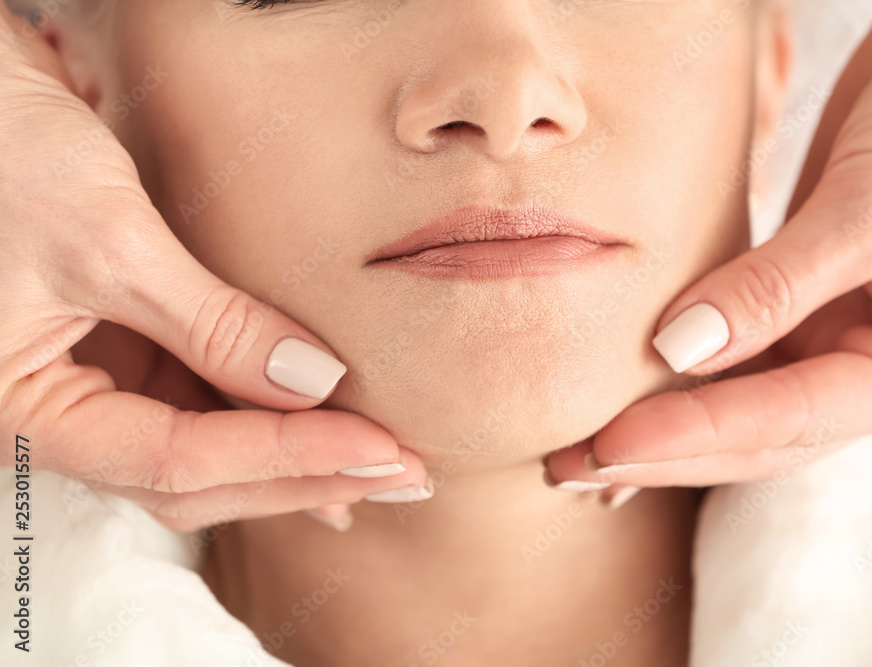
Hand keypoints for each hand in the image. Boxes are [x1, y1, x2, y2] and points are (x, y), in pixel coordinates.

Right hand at [0, 4, 424, 532]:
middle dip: (304, 476)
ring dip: (296, 454)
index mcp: (33, 414)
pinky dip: (270, 410)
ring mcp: (100, 382)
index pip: (178, 462)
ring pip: (210, 447)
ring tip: (382, 461)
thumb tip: (313, 383)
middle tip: (400, 475)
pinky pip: (208, 398)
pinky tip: (328, 422)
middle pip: (199, 477)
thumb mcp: (108, 243)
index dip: (286, 458)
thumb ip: (212, 325)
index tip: (377, 449)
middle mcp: (66, 414)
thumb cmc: (3, 156)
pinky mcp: (130, 345)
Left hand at [544, 0, 871, 506]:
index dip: (694, 433)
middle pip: (761, 431)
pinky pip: (742, 348)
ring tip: (582, 445)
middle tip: (572, 466)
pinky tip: (633, 387)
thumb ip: (775, 285)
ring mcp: (847, 334)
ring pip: (744, 398)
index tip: (609, 444)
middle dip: (668, 451)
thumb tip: (677, 349)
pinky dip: (686, 369)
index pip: (789, 419)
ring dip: (667, 419)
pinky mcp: (812, 295)